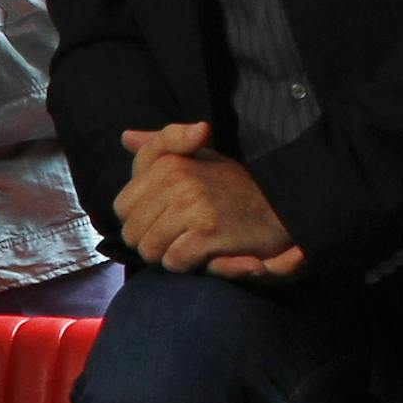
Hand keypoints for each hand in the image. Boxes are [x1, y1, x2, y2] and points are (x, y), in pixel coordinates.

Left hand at [116, 122, 303, 278]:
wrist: (280, 206)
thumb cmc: (231, 186)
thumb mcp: (199, 156)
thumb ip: (162, 146)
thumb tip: (126, 137)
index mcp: (168, 163)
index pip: (122, 207)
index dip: (140, 219)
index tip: (165, 216)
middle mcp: (178, 180)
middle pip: (132, 232)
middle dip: (152, 240)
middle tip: (181, 233)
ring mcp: (193, 206)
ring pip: (150, 249)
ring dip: (168, 254)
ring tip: (192, 242)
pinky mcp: (207, 233)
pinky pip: (174, 261)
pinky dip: (187, 265)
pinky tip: (205, 253)